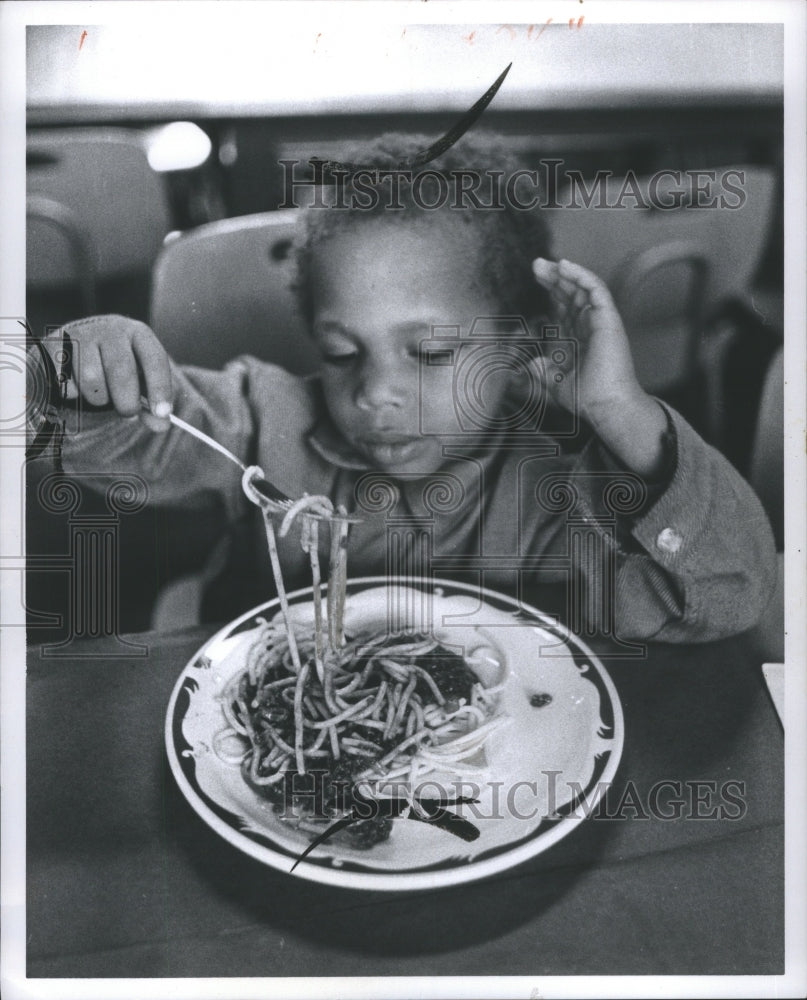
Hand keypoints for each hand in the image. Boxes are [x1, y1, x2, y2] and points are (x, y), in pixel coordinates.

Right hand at [41, 315, 173, 432]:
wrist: (77, 346)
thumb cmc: (117, 367)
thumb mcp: (139, 381)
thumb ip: (152, 405)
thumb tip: (161, 425)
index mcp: (138, 334)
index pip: (154, 359)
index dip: (160, 388)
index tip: (162, 414)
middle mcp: (111, 329)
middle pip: (122, 372)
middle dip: (127, 402)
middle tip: (128, 413)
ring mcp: (82, 334)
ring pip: (92, 380)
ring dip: (99, 398)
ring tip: (101, 394)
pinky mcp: (57, 346)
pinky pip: (66, 382)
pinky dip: (75, 393)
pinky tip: (78, 384)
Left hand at [531, 257, 642, 421]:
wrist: (605, 406)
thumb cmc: (586, 399)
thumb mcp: (554, 383)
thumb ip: (541, 371)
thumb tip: (528, 365)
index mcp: (578, 338)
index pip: (564, 306)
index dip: (551, 290)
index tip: (536, 277)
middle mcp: (589, 326)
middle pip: (572, 293)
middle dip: (554, 277)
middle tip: (536, 264)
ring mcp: (600, 321)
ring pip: (583, 287)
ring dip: (565, 273)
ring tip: (546, 264)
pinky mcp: (608, 319)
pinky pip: (596, 289)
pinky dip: (581, 275)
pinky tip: (565, 266)